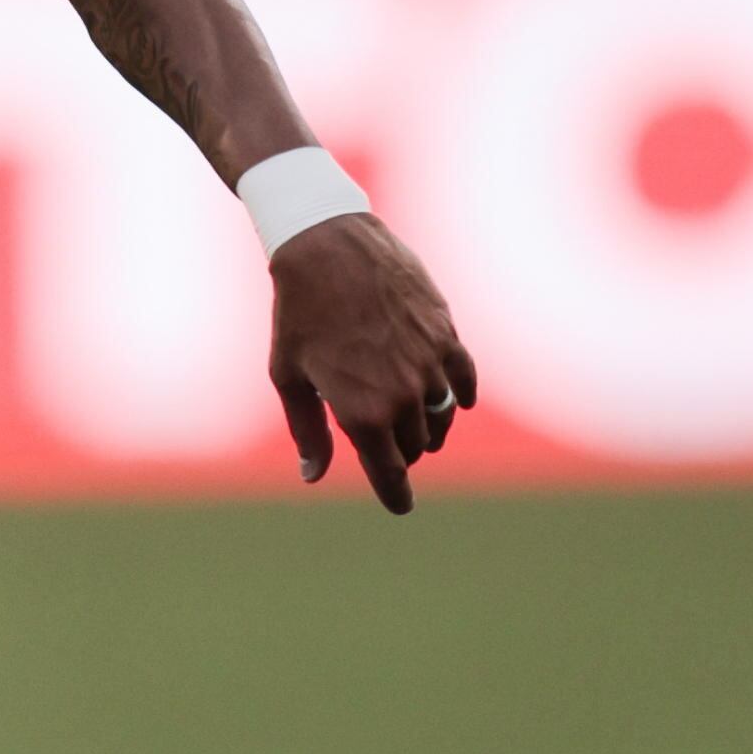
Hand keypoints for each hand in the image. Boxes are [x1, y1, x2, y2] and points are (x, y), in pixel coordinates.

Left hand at [270, 213, 473, 513]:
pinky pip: (464, 377)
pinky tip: (456, 403)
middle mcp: (403, 395)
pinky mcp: (446, 334)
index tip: (400, 506)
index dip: (396, 495)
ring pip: (440, 415)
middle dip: (402, 454)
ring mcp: (430, 364)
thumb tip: (313, 475)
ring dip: (428, 427)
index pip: (389, 473)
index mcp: (362, 413)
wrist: (328, 248)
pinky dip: (460, 394)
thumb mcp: (289, 377)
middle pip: (415, 446)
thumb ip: (308, 430)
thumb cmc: (299, 314)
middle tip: (387, 452)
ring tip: (415, 429)